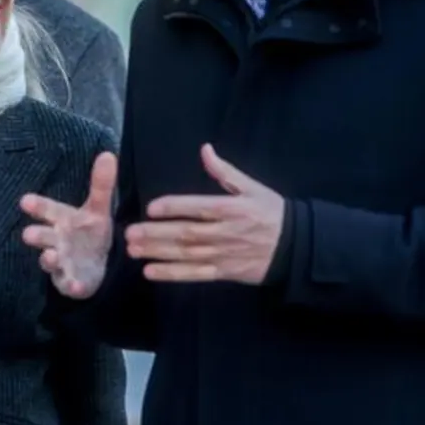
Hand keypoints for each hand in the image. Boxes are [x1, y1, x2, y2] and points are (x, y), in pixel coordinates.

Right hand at [21, 152, 116, 297]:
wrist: (95, 264)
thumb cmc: (90, 232)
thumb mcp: (98, 209)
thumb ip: (102, 184)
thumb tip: (109, 154)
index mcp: (62, 220)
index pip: (47, 209)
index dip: (37, 206)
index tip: (25, 200)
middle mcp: (56, 240)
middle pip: (42, 236)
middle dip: (37, 235)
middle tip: (29, 233)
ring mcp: (60, 262)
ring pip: (50, 260)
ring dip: (49, 259)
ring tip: (50, 256)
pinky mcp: (69, 281)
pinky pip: (68, 284)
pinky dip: (71, 285)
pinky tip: (76, 285)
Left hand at [127, 144, 283, 283]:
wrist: (295, 247)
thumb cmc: (271, 212)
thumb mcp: (252, 187)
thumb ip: (225, 171)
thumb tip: (205, 150)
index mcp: (230, 209)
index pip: (197, 207)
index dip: (174, 207)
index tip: (151, 208)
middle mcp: (224, 232)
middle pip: (186, 234)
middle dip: (156, 234)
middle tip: (130, 233)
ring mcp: (223, 254)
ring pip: (186, 255)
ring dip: (158, 253)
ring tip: (133, 250)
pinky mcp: (223, 272)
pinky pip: (194, 274)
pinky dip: (172, 274)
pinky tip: (151, 272)